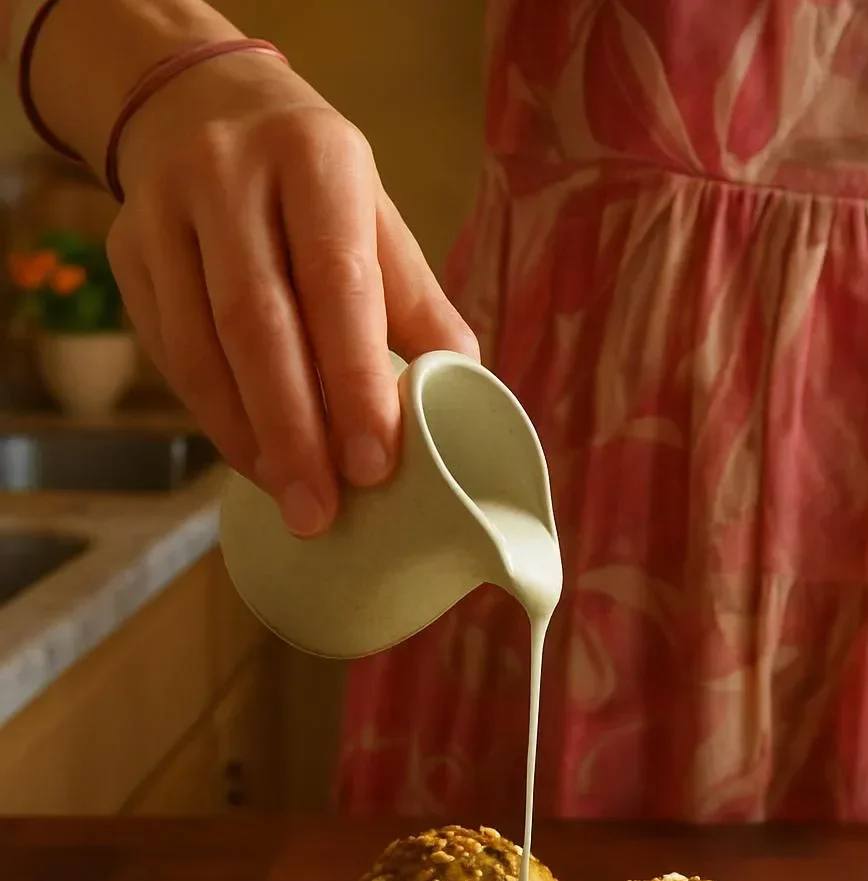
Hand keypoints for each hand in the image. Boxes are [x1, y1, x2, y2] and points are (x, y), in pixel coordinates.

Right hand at [106, 51, 478, 534]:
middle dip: (293, 431)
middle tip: (321, 512)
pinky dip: (213, 418)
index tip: (374, 465)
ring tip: (291, 500)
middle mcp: (229, 173)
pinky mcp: (126, 250)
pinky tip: (253, 459)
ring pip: (199, 347)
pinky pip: (168, 354)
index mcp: (315, 158)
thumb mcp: (375, 219)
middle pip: (256, 322)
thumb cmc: (310, 185)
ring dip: (248, 438)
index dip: (354, 380)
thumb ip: (417, 306)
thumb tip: (462, 397)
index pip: (336, 281)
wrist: (196, 102)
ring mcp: (164, 211)